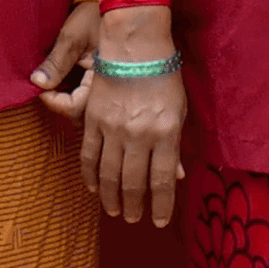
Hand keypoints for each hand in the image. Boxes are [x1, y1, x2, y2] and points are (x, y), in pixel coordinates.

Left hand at [28, 0, 101, 116]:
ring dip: (67, 99)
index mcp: (106, 81)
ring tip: (56, 80)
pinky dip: (75, 92)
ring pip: (86, 109)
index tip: (39, 84)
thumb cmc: (95, 16)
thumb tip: (37, 83)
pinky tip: (68, 78)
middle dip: (60, 102)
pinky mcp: (108, 83)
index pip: (74, 108)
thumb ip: (55, 63)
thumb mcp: (72, 37)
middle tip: (47, 83)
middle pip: (81, 114)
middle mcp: (112, 89)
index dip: (52, 100)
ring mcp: (111, 88)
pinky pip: (90, 99)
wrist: (116, 4)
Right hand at [76, 7, 186, 226]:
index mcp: (165, 133)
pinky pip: (88, 155)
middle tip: (134, 219)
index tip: (158, 221)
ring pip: (108, 174)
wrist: (135, 45)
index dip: (160, 206)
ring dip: (111, 197)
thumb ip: (175, 145)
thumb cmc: (164, 76)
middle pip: (133, 183)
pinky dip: (90, 175)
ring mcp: (113, 128)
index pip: (162, 181)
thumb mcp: (179, 110)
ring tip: (115, 211)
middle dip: (135, 206)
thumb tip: (176, 177)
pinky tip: (93, 187)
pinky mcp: (93, 119)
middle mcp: (139, 135)